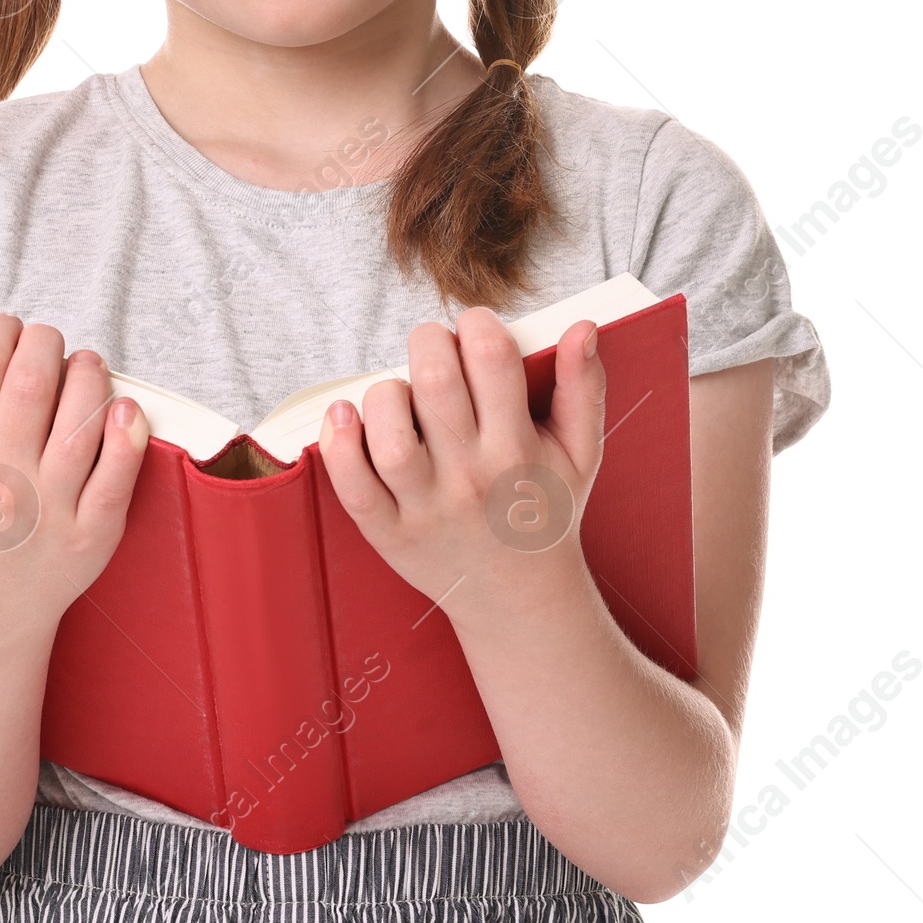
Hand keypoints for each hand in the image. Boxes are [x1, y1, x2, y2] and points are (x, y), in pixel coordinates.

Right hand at [0, 314, 149, 627]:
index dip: (2, 329)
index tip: (8, 328)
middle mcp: (3, 479)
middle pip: (34, 382)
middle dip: (46, 343)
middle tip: (48, 342)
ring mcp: (50, 509)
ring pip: (79, 422)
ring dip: (89, 376)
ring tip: (84, 366)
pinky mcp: (91, 535)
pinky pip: (116, 477)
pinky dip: (127, 437)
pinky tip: (125, 408)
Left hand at [315, 309, 606, 623]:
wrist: (520, 600)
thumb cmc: (546, 511)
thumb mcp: (581, 453)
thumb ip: (584, 386)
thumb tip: (584, 325)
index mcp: (519, 447)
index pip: (490, 356)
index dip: (476, 323)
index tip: (474, 330)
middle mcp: (471, 475)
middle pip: (434, 380)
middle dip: (428, 343)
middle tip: (433, 352)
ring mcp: (426, 507)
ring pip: (388, 431)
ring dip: (386, 394)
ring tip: (400, 396)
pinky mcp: (389, 532)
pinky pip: (353, 484)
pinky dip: (338, 443)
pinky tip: (344, 415)